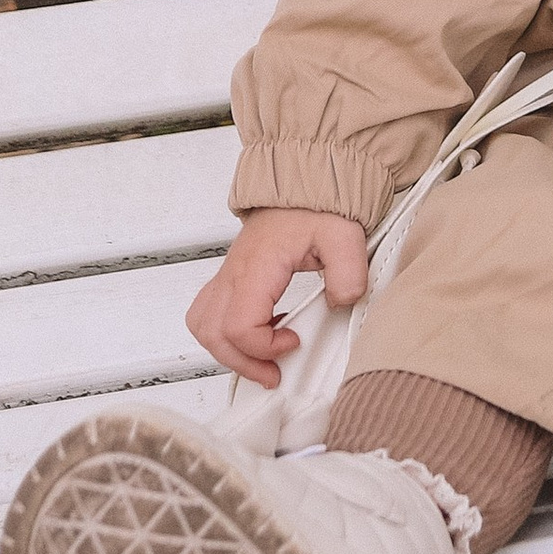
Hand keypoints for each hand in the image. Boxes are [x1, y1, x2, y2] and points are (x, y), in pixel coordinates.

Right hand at [186, 210, 369, 387]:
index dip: (264, 347)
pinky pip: (211, 311)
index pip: (238, 326)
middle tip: (273, 373)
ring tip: (262, 356)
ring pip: (204, 325)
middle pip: (212, 334)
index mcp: (257, 266)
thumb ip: (348, 274)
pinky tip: (261, 330)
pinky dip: (227, 331)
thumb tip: (341, 304)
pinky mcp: (232, 275)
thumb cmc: (317, 205)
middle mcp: (235, 272)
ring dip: (228, 350)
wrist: (304, 181)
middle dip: (242, 363)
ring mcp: (229, 273)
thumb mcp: (345, 236)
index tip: (295, 341)